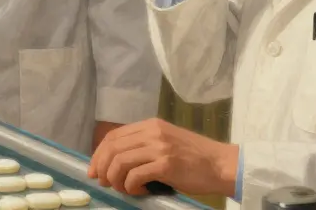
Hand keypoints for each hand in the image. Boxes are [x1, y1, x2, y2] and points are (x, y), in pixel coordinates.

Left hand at [88, 118, 238, 197]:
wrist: (222, 164)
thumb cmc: (195, 157)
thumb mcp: (166, 141)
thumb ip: (144, 144)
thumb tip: (115, 160)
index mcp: (150, 125)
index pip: (113, 136)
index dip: (98, 154)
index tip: (94, 170)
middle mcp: (152, 132)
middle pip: (112, 148)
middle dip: (102, 168)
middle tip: (103, 182)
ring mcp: (159, 148)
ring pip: (120, 162)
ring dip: (115, 180)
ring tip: (123, 189)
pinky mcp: (166, 165)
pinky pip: (134, 176)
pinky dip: (131, 186)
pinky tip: (139, 190)